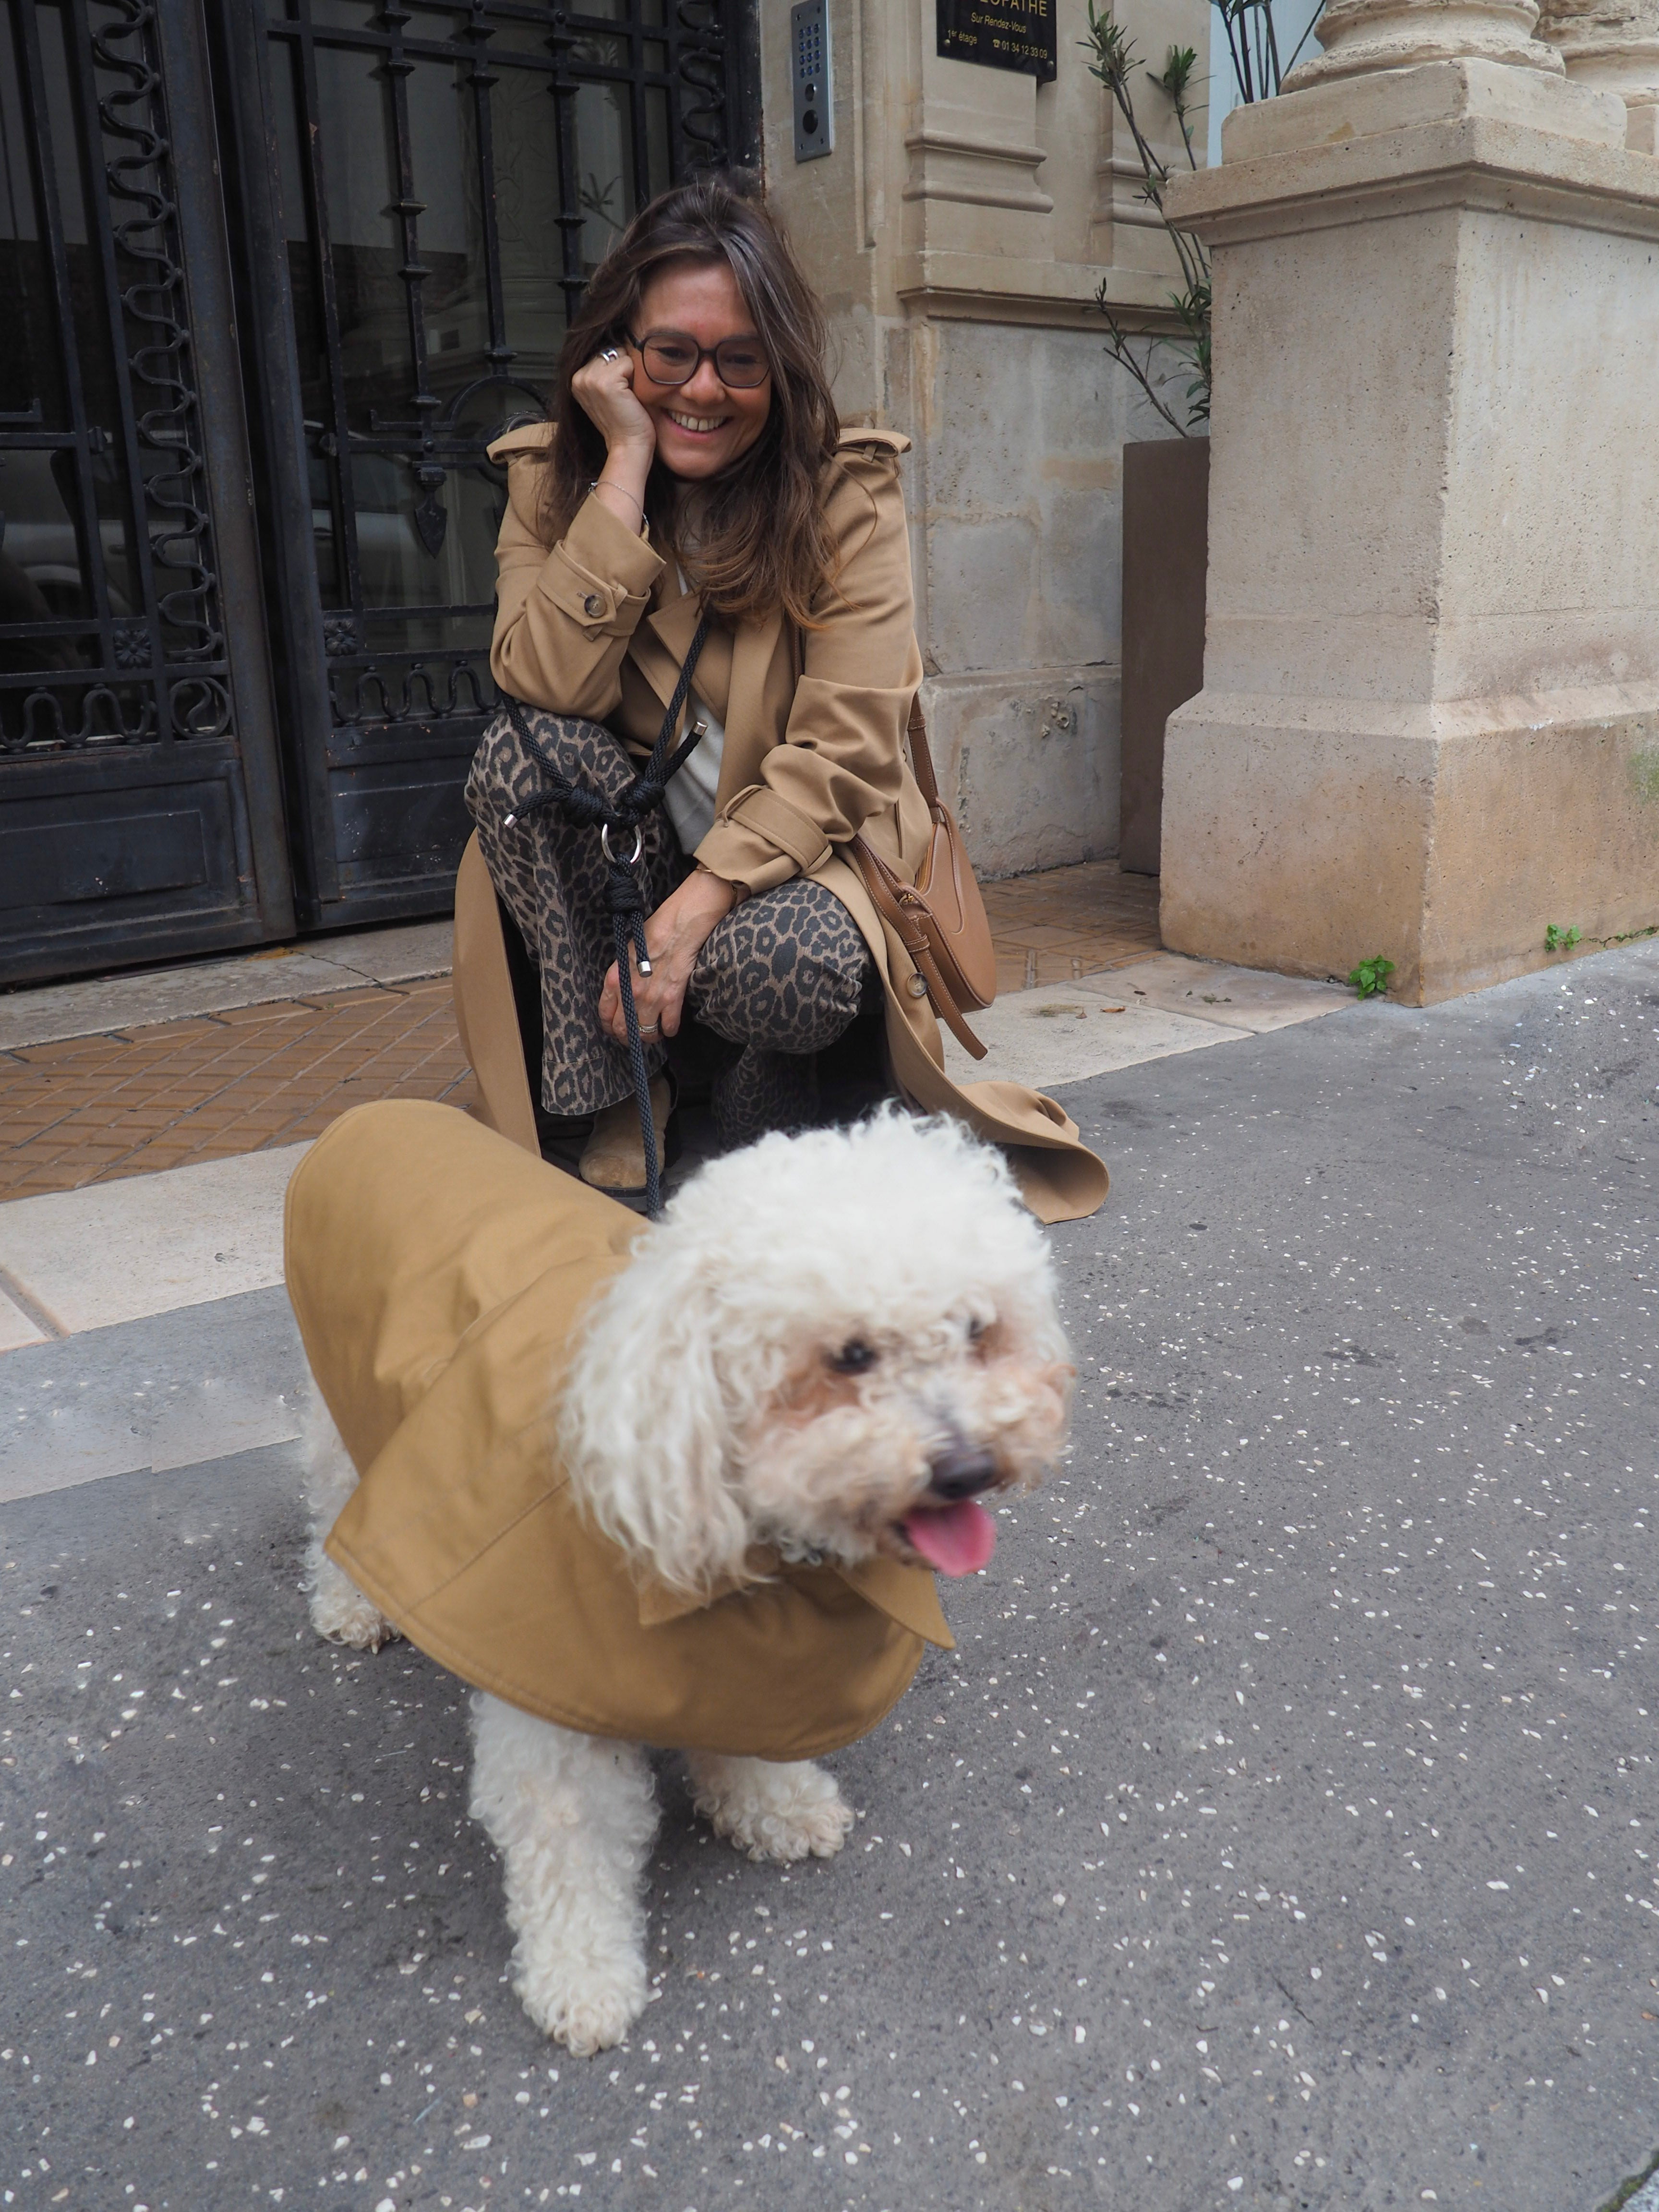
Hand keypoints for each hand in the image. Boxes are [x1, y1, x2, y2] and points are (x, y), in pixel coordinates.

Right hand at [571, 345, 654, 460]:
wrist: (628, 446)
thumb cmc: (624, 423)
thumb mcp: (606, 394)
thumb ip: (603, 373)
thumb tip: (617, 348)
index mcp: (576, 380)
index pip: (602, 353)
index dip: (616, 370)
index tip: (617, 394)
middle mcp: (579, 377)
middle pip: (610, 351)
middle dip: (622, 368)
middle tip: (623, 396)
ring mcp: (590, 378)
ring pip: (619, 354)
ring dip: (629, 373)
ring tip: (626, 396)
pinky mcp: (606, 382)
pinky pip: (627, 362)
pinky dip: (635, 377)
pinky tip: (630, 397)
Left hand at [599, 869, 736, 1044]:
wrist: (677, 928)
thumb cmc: (650, 935)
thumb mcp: (624, 955)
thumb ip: (620, 979)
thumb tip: (621, 996)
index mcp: (614, 981)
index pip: (605, 1014)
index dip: (609, 1026)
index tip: (615, 1029)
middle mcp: (630, 994)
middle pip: (623, 1030)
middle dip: (627, 1036)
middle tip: (633, 1035)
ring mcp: (651, 1000)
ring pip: (645, 1034)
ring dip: (649, 1036)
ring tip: (653, 1031)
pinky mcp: (672, 1000)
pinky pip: (669, 1027)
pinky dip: (669, 1030)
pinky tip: (670, 1025)